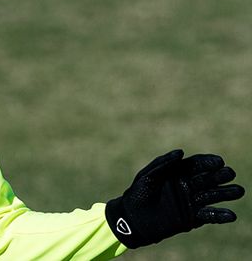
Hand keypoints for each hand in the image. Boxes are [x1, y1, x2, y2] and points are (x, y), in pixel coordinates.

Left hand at [105, 149, 244, 248]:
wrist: (133, 219)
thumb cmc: (137, 194)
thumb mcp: (147, 177)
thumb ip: (163, 164)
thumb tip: (182, 152)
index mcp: (177, 173)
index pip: (196, 165)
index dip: (208, 162)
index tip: (219, 161)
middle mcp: (187, 186)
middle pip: (208, 178)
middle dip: (219, 176)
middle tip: (229, 173)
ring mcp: (191, 201)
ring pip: (212, 195)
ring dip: (226, 193)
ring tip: (239, 191)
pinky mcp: (192, 218)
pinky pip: (209, 216)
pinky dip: (220, 216)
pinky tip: (231, 215)